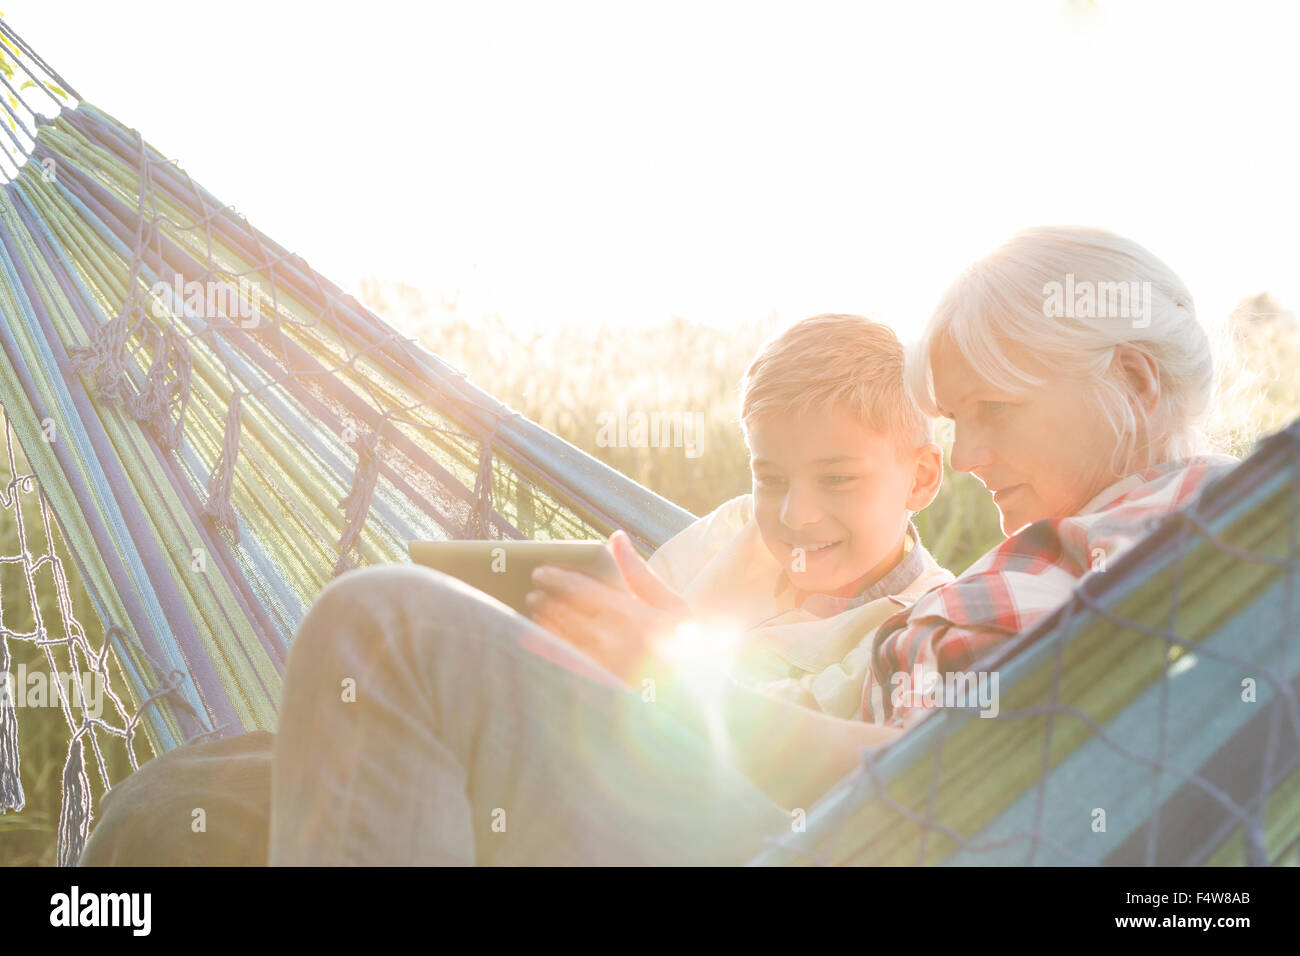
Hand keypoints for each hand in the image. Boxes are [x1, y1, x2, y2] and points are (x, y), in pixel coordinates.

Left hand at [524, 530, 689, 682]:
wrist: (697, 692)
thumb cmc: (685, 642)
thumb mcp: (671, 604)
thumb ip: (638, 572)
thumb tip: (615, 537)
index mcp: (635, 617)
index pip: (584, 591)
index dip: (558, 579)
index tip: (540, 572)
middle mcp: (618, 642)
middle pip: (567, 614)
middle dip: (546, 601)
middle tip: (532, 592)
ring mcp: (606, 669)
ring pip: (562, 639)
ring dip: (544, 623)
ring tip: (536, 611)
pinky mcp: (600, 689)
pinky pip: (565, 665)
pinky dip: (547, 650)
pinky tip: (535, 641)